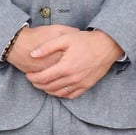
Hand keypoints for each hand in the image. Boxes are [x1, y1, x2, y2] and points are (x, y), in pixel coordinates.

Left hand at [8, 25, 122, 97]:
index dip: (32, 77)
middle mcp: (72, 78)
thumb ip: (47, 47)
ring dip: (48, 90)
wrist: (107, 46)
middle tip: (32, 80)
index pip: (43, 77)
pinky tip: (56, 89)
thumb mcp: (65, 39)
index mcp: (65, 67)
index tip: (28, 74)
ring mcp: (80, 83)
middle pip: (49, 87)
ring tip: (42, 85)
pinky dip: (61, 94)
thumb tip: (32, 54)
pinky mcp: (87, 85)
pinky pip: (71, 95)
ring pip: (59, 93)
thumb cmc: (86, 40)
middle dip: (38, 84)